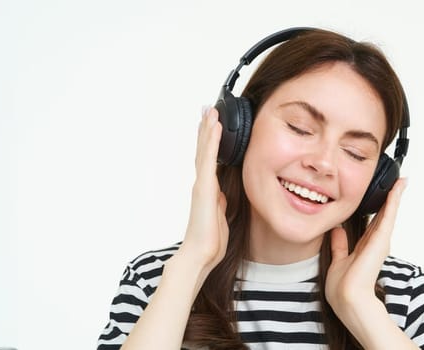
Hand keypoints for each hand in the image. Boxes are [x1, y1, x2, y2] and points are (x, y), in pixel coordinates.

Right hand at [178, 107, 228, 271]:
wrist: (200, 255)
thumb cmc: (210, 241)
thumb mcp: (220, 217)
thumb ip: (220, 203)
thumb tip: (223, 195)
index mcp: (208, 191)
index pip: (209, 161)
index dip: (210, 143)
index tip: (212, 126)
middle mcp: (203, 184)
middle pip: (204, 151)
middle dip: (206, 130)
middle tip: (208, 110)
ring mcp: (202, 184)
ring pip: (204, 150)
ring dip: (208, 130)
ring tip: (210, 111)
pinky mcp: (204, 187)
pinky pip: (208, 159)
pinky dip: (212, 142)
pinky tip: (215, 127)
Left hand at [325, 178, 406, 315]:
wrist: (348, 297)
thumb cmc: (343, 287)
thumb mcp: (338, 260)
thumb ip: (340, 244)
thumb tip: (337, 229)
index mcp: (365, 247)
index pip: (373, 223)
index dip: (378, 209)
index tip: (381, 196)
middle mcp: (376, 243)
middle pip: (384, 215)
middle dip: (390, 199)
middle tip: (398, 183)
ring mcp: (381, 241)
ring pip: (389, 212)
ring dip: (395, 196)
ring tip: (402, 181)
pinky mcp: (382, 239)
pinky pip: (389, 214)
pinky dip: (394, 200)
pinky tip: (399, 187)